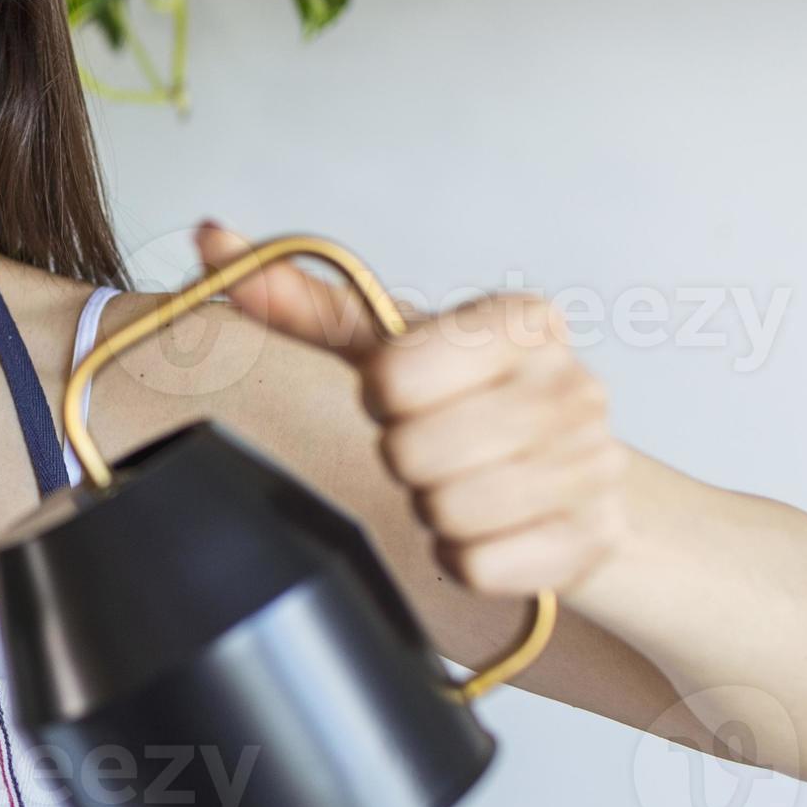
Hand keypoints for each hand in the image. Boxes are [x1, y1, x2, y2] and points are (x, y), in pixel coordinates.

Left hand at [195, 220, 631, 595]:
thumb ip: (297, 298)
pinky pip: (483, 568)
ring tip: (454, 485)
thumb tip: (212, 238)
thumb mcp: (381, 344)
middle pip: (416, 455)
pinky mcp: (594, 537)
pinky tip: (484, 532)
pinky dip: (465, 561)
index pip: (395, 376)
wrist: (563, 475)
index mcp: (518, 321)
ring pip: (450, 514)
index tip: (395, 395)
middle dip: (404, 462)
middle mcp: (570, 383)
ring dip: (432, 512)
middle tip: (425, 450)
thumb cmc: (457, 399)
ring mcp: (592, 463)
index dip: (379, 396)